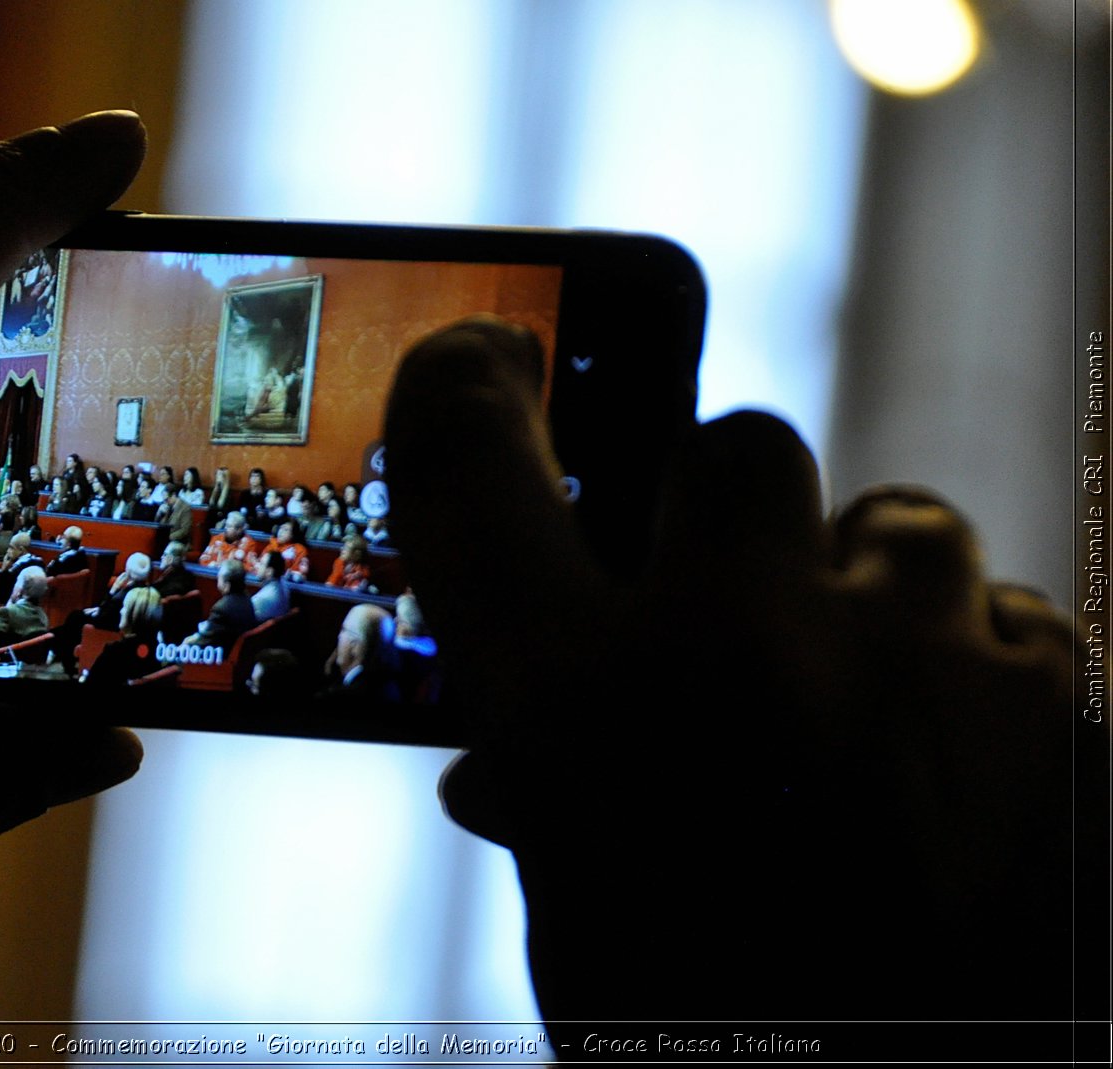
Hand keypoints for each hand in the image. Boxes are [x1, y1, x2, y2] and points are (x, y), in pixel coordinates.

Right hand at [383, 319, 1091, 1025]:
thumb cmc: (724, 1041)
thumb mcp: (584, 930)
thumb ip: (547, 803)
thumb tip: (504, 766)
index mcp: (577, 713)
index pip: (471, 476)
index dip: (457, 393)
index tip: (478, 358)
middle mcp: (735, 648)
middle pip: (730, 446)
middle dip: (731, 514)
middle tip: (736, 602)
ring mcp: (916, 660)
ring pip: (896, 520)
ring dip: (872, 596)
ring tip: (868, 703)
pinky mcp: (1063, 701)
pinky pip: (1016, 622)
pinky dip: (982, 683)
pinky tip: (967, 776)